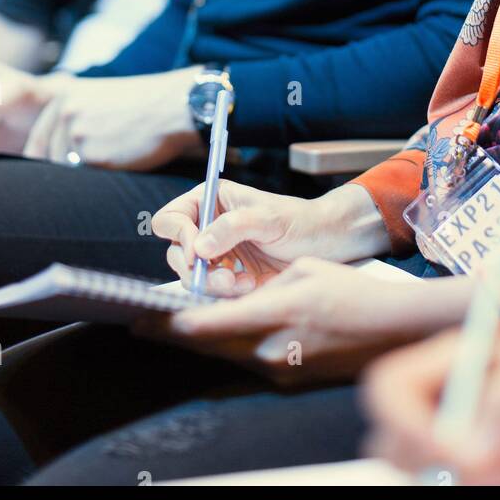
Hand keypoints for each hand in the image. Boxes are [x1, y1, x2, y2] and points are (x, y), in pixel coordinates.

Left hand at [22, 66, 202, 168]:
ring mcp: (76, 134)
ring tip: (114, 161)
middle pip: (49, 158)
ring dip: (84, 174)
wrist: (174, 106)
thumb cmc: (145, 104)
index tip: (49, 175)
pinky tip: (120, 165)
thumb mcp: (101, 99)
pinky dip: (100, 179)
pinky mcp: (92, 155)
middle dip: (65, 169)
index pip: (39, 140)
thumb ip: (75, 117)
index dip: (44, 159)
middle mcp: (64, 113)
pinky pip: (86, 179)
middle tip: (86, 174)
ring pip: (67, 171)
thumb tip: (55, 151)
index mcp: (64, 96)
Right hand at [151, 178, 388, 296]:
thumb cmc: (301, 221)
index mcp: (212, 202)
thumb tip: (199, 245)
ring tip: (244, 284)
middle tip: (226, 278)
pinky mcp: (230, 281)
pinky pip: (212, 294)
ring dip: (213, 286)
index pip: (171, 218)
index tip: (197, 252)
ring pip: (192, 278)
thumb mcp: (271, 218)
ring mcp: (218, 256)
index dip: (178, 236)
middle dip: (197, 270)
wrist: (328, 245)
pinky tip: (250, 289)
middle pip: (176, 254)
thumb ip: (234, 227)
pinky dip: (226, 297)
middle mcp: (209, 228)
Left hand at [153, 257, 464, 385]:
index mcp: (275, 316)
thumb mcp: (305, 272)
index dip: (170, 323)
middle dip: (177, 334)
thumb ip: (265, 284)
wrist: (395, 331)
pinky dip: (230, 347)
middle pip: (210, 345)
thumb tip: (239, 295)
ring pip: (228, 354)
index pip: (209, 324)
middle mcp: (273, 350)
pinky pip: (249, 361)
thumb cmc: (356, 294)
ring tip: (175, 325)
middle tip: (146, 324)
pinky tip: (220, 334)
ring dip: (203, 340)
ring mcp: (282, 370)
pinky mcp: (291, 379)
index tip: (142, 319)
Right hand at [362, 332, 499, 484]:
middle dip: (435, 465)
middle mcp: (451, 408)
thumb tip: (473, 447)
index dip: (408, 422)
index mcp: (459, 365)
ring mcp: (465, 453)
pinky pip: (458, 498)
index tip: (459, 452)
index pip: (391, 388)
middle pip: (394, 443)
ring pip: (423, 483)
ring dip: (466, 488)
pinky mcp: (484, 486)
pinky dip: (487, 498)